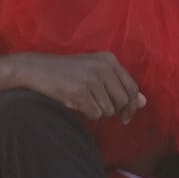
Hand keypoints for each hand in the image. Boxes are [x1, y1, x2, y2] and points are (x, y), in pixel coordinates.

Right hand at [16, 51, 145, 122]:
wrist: (34, 69)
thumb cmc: (65, 73)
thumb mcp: (94, 73)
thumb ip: (119, 86)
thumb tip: (144, 102)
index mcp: (109, 60)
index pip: (133, 88)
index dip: (131, 106)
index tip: (125, 116)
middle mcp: (104, 67)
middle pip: (123, 101)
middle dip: (114, 111)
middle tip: (97, 109)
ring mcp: (92, 78)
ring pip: (109, 110)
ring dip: (97, 112)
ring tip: (83, 102)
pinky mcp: (81, 91)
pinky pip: (95, 114)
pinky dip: (87, 115)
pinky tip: (76, 104)